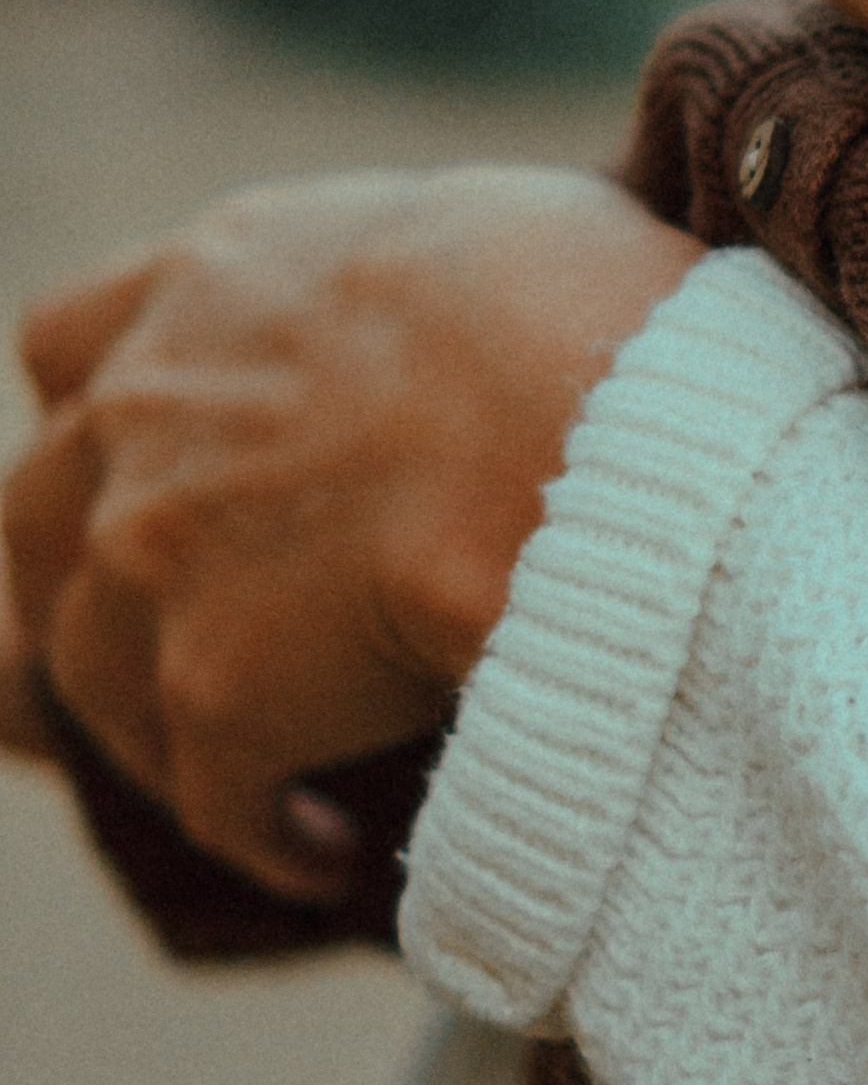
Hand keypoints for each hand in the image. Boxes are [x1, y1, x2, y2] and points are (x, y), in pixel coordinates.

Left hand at [5, 166, 698, 894]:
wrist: (595, 428)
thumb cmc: (588, 310)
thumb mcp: (482, 230)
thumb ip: (409, 284)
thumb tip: (463, 331)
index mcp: (214, 280)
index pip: (76, 345)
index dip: (107, 418)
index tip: (158, 465)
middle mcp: (145, 406)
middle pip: (44, 516)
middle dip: (95, 585)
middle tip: (191, 641)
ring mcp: (155, 556)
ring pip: (89, 670)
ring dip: (159, 726)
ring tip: (264, 773)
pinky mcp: (216, 692)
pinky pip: (212, 798)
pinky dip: (264, 833)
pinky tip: (327, 854)